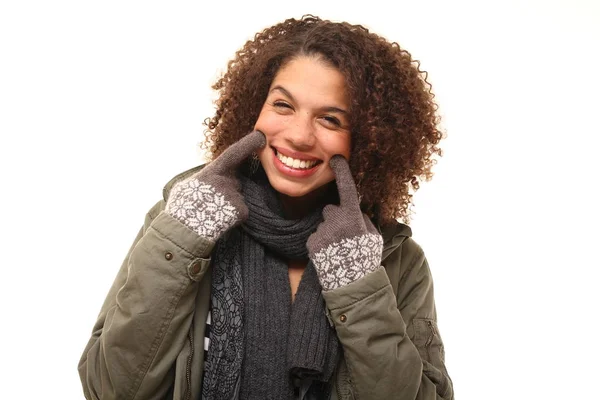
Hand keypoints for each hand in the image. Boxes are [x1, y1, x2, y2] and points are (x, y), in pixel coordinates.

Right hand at [166, 130, 265, 239]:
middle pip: (235, 182)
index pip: (234, 153)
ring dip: (226, 206)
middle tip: (208, 203)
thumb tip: (206, 178)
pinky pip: (241, 212)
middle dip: (226, 191)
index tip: (261, 136)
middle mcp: (227, 180)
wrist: (182, 234)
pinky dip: (232, 218)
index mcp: (213, 172)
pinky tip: (218, 222)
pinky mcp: (241, 211)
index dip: (248, 144)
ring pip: (237, 198)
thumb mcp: (186, 186)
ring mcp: (235, 196)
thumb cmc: (180, 210)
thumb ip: (202, 179)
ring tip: (209, 214)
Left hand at [307, 155, 382, 290]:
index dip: (342, 172)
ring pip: (323, 225)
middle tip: (345, 239)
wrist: (353, 285)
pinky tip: (330, 255)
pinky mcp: (312, 243)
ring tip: (339, 251)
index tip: (335, 158)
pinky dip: (321, 244)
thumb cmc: (366, 260)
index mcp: (353, 216)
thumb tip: (356, 211)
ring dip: (329, 233)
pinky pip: (316, 237)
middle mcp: (336, 220)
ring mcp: (322, 231)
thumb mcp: (373, 236)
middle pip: (331, 210)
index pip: (347, 188)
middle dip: (336, 219)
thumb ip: (363, 220)